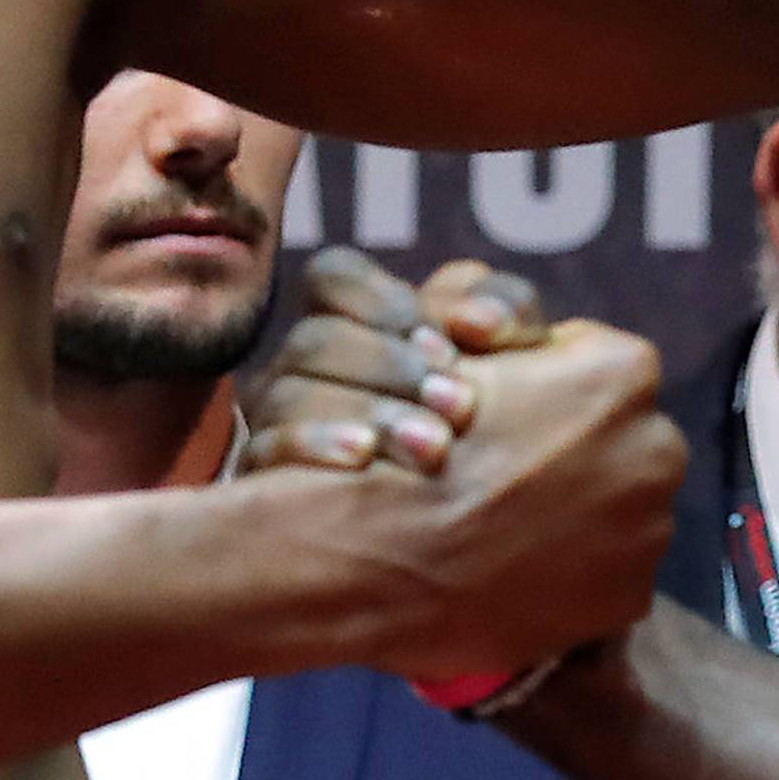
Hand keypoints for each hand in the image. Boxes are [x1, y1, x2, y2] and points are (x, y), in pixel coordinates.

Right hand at [243, 250, 681, 677]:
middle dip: (568, 448)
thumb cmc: (410, 433)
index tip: (495, 409)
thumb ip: (499, 319)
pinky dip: (568, 572)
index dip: (539, 384)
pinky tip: (512, 568)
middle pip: (615, 436)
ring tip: (499, 523)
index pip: (593, 362)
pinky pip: (605, 573)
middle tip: (497, 471)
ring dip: (573, 511)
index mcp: (625, 373)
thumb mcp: (452, 337)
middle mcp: (658, 448)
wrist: (383, 558)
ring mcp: (651, 530)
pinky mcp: (629, 596)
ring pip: (616, 505)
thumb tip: (507, 331)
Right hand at [245, 249, 549, 475]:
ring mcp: (278, 418)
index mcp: (353, 314)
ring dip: (365, 413)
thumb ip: (505, 310)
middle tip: (458, 406)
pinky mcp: (267, 480)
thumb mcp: (513, 345)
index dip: (382, 301)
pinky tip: (363, 461)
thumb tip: (480, 322)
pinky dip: (315, 448)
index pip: (332, 275)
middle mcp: (305, 361)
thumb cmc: (496, 402)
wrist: (488, 504)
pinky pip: (265, 453)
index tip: (444, 345)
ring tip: (432, 446)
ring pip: (289, 395)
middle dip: (389, 368)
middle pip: (315, 339)